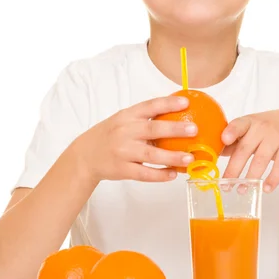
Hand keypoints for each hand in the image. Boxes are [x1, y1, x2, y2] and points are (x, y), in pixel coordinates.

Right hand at [79, 95, 196, 182]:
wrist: (85, 156)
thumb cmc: (110, 135)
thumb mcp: (122, 121)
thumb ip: (144, 118)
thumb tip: (178, 113)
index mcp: (127, 116)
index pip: (149, 106)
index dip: (168, 104)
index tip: (186, 103)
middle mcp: (125, 132)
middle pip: (153, 130)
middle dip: (175, 129)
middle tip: (194, 129)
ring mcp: (123, 152)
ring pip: (151, 155)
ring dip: (172, 157)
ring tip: (189, 158)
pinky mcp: (122, 170)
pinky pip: (144, 173)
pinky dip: (160, 175)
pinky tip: (173, 174)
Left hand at [221, 109, 278, 191]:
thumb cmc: (266, 128)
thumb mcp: (250, 128)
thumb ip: (235, 140)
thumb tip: (215, 154)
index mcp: (249, 122)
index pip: (239, 124)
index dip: (232, 131)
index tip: (224, 140)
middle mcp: (262, 128)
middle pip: (245, 149)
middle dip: (234, 169)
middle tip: (225, 185)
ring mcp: (276, 138)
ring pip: (261, 160)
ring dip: (250, 177)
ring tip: (241, 190)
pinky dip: (273, 179)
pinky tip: (265, 188)